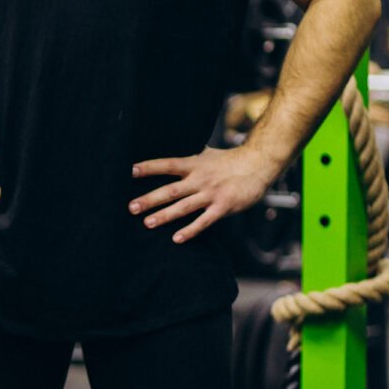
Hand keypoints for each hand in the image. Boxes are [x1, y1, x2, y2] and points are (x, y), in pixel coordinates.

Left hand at [130, 144, 274, 243]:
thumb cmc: (230, 160)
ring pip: (184, 207)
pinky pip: (204, 221)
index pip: (167, 165)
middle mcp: (200, 179)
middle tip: (131, 207)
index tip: (130, 171)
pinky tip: (177, 238)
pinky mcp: (223, 207)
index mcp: (194, 164)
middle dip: (150, 199)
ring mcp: (211, 194)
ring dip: (165, 216)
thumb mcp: (207, 154)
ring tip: (147, 223)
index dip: (149, 167)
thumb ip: (189, 157)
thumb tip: (171, 149)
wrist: (258, 165)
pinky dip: (190, 230)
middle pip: (171, 190)